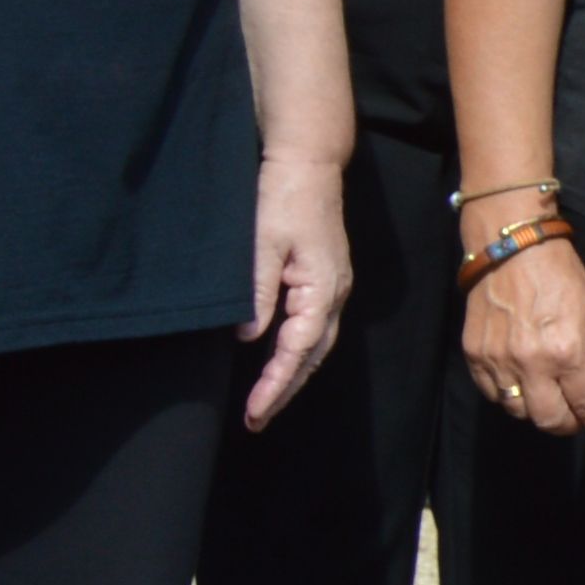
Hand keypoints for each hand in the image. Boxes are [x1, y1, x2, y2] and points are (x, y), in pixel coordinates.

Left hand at [237, 146, 353, 431]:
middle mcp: (335, 293)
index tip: (254, 412)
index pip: (298, 348)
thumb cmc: (283, 198)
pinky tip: (281, 361)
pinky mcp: (325, 279)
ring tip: (266, 402)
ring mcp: (333, 286)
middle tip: (257, 421)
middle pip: (314, 355)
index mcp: (322, 288)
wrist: (309, 163)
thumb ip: (257, 292)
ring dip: (293, 375)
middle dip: (286, 389)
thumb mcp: (262, 244)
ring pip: (316, 344)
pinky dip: (297, 353)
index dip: (276, 383)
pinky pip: (314, 328)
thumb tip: (249, 338)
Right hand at [465, 236, 584, 452]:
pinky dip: (509, 397)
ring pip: (518, 412)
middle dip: (569, 425)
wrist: (510, 247)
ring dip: (538, 411)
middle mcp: (530, 363)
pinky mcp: (474, 356)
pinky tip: (523, 383)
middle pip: (549, 420)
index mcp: (567, 351)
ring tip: (552, 396)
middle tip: (580, 417)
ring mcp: (498, 361)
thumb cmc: (561, 276)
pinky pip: (492, 394)